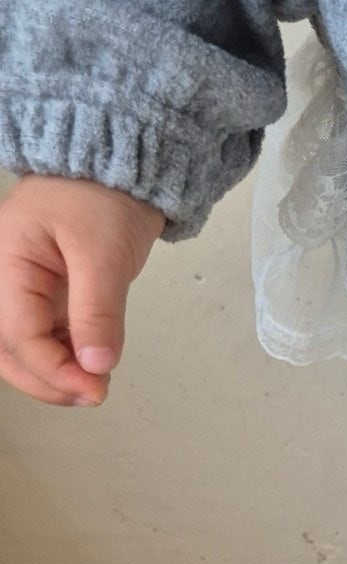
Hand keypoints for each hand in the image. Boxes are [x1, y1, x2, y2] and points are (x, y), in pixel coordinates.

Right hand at [0, 173, 166, 406]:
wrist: (117, 168)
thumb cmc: (102, 195)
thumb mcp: (104, 252)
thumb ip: (98, 311)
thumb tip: (96, 366)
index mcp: (6, 261)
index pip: (18, 334)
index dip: (54, 369)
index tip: (94, 389)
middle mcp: (6, 280)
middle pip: (7, 350)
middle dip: (47, 381)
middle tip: (93, 396)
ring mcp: (24, 290)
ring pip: (22, 350)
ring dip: (55, 376)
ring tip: (96, 386)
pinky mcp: (46, 297)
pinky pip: (45, 339)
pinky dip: (66, 360)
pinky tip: (93, 368)